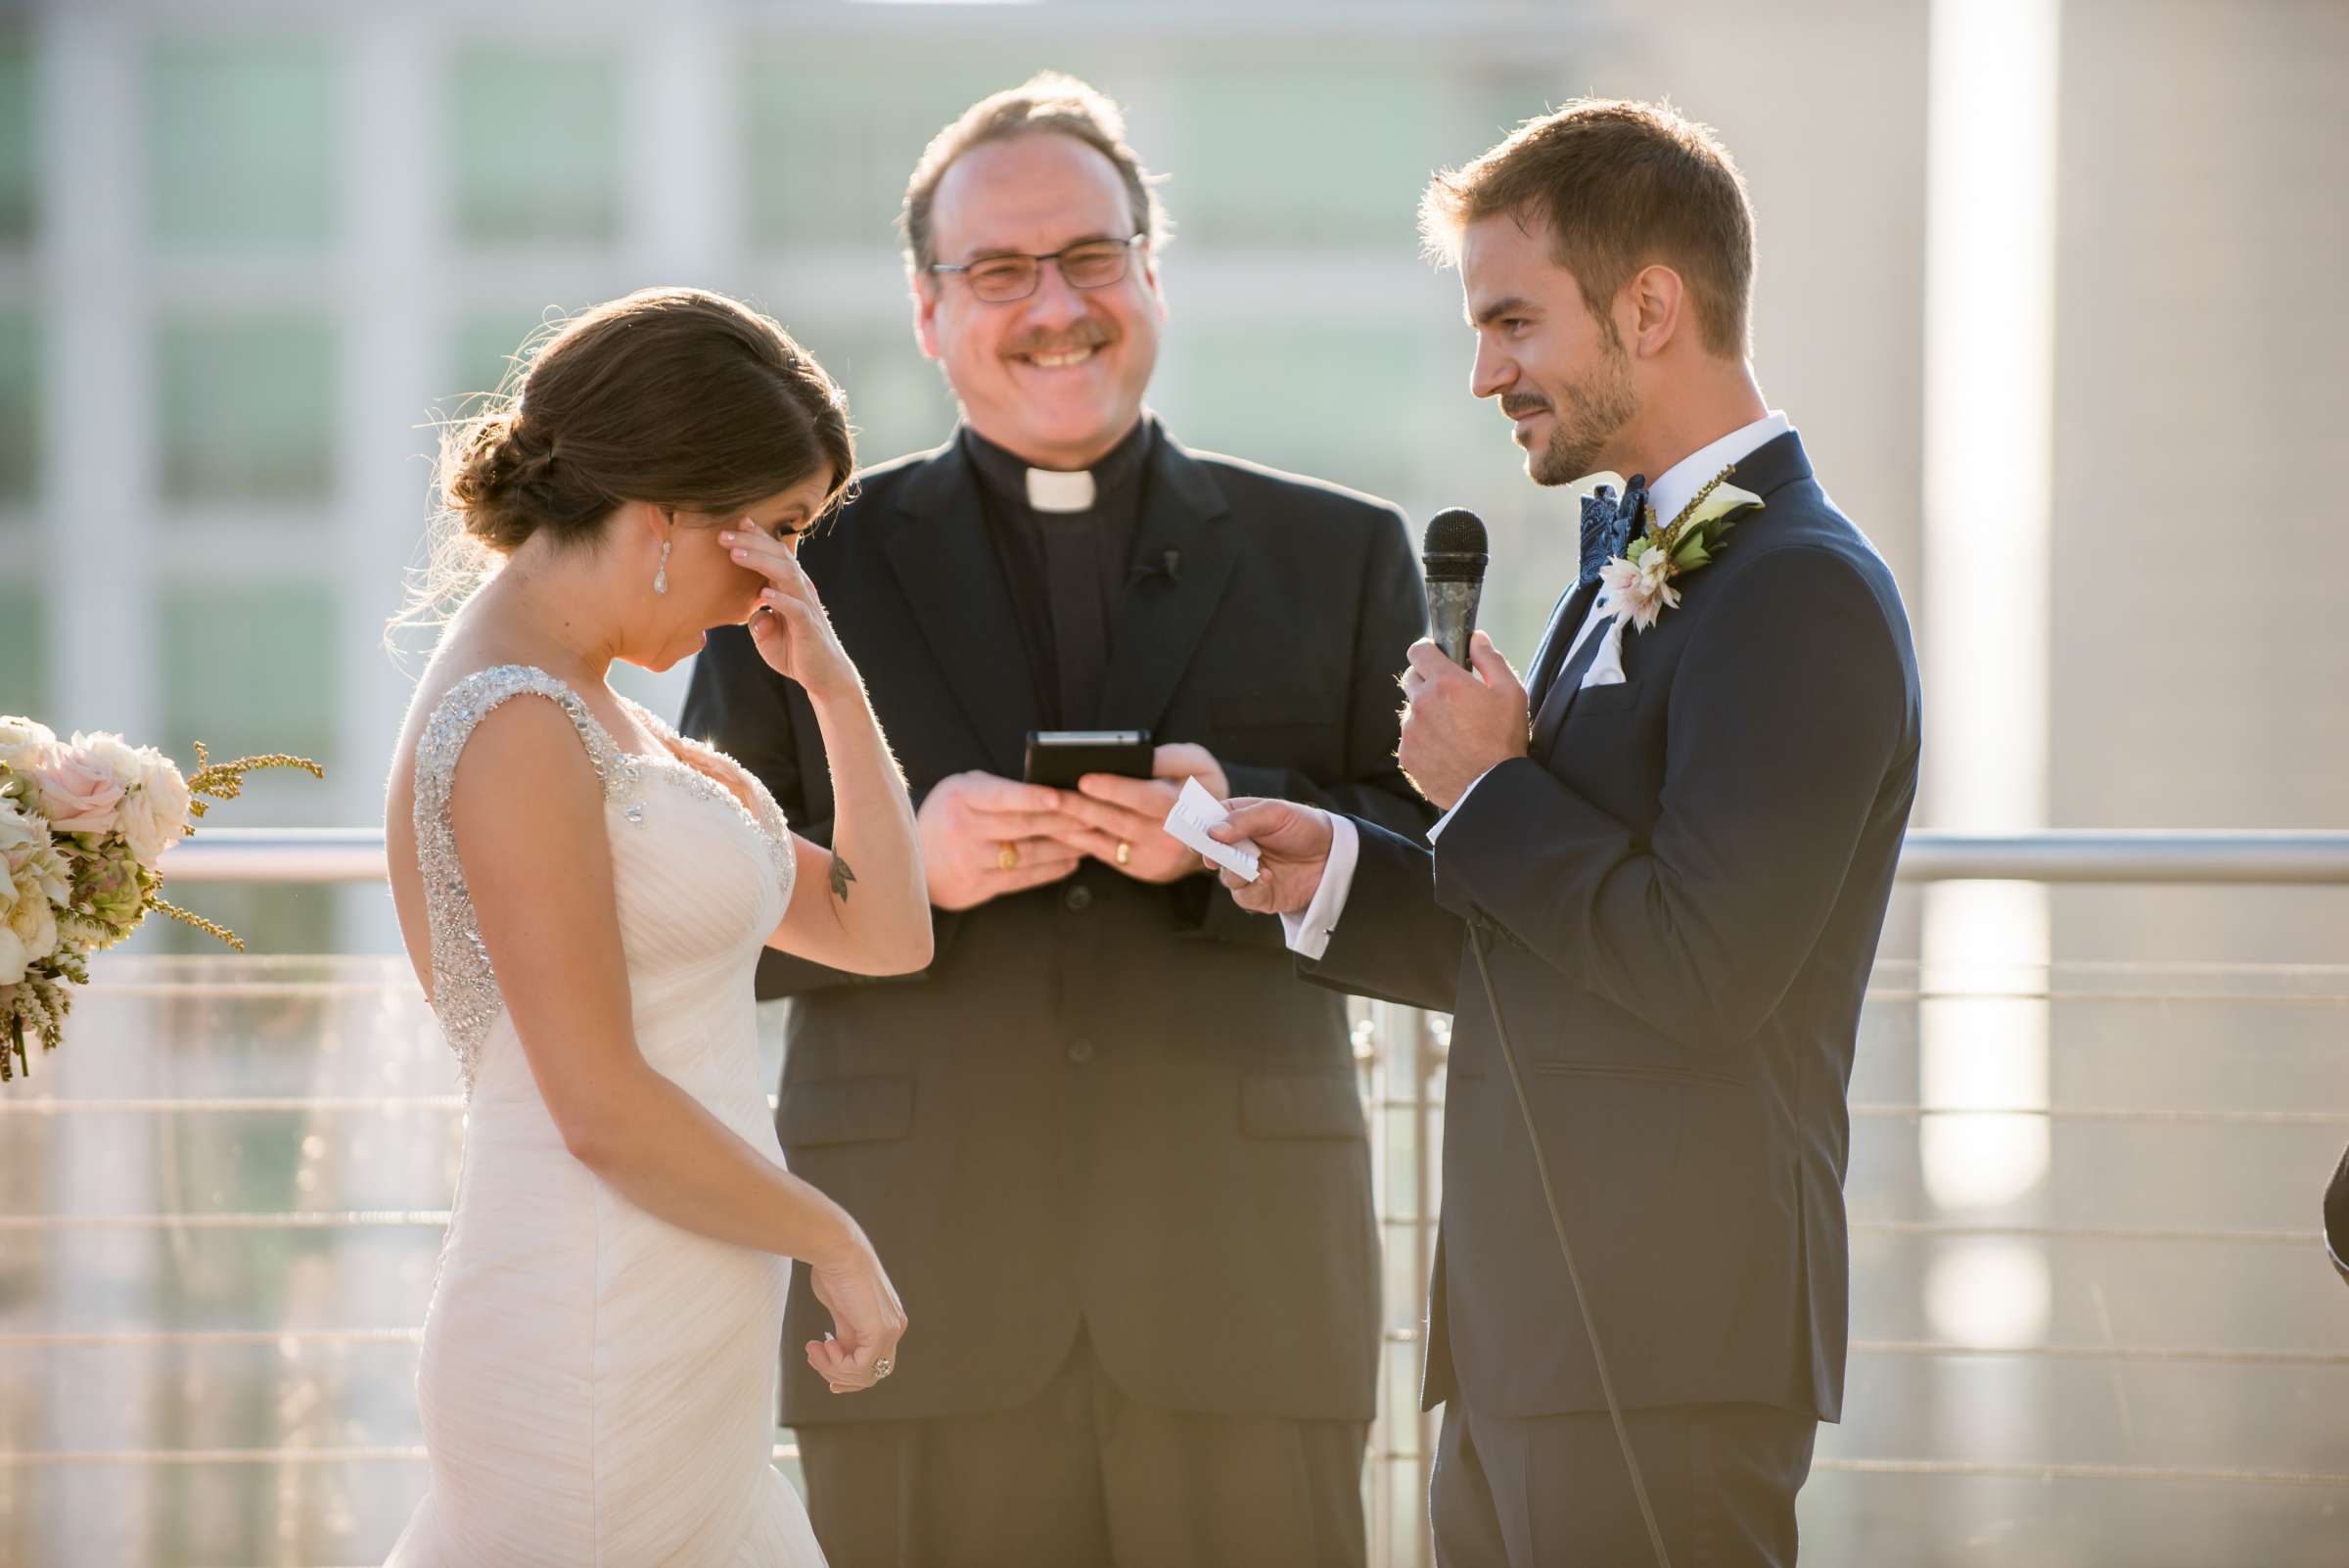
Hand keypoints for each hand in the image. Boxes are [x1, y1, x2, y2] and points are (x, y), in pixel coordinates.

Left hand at [728, 524, 857, 703]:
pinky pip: (796, 608)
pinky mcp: (809, 627)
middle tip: (724, 535)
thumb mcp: (768, 635)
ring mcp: (806, 607)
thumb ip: (759, 620)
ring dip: (760, 562)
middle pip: (779, 556)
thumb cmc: (796, 652)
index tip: (737, 522)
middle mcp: (800, 591)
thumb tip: (755, 614)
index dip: (758, 537)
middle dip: (751, 542)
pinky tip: (763, 593)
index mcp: (790, 588)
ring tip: (736, 554)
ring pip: (786, 574)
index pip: (775, 555)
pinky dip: (780, 599)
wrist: (824, 677)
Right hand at [804, 1218, 907, 1395]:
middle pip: (871, 1374)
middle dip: (838, 1375)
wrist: (836, 1250)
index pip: (875, 1364)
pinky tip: (824, 1345)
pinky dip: (837, 1364)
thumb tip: (841, 1355)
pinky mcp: (880, 1331)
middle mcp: (895, 1326)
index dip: (849, 1376)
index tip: (828, 1379)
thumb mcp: (842, 1311)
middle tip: (814, 1357)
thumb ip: (847, 1335)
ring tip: (814, 1350)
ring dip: (832, 1369)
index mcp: (889, 1321)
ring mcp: (891, 1330)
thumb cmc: (835, 1271)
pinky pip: (859, 1367)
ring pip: (864, 1375)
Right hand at [917, 770, 1081, 910]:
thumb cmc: (947, 814)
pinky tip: (1070, 862)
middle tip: (1093, 816)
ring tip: (1089, 840)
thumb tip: (1047, 792)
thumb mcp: (961, 791)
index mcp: (960, 798)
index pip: (1001, 796)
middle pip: (1021, 826)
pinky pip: (1021, 879)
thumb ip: (996, 789)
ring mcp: (970, 861)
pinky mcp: (977, 886)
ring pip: (1027, 855)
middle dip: (1062, 822)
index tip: (1060, 796)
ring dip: (1063, 848)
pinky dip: (1050, 870)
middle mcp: (963, 830)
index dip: (1031, 797)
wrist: (909, 859)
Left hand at [1055, 743, 1230, 883]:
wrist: (1210, 833)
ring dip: (1074, 824)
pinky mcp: (1139, 868)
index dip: (1117, 789)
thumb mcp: (1199, 764)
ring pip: (1107, 839)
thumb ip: (1172, 757)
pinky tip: (1056, 823)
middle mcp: (1172, 838)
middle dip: (1083, 807)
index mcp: (1189, 807)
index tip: (1085, 779)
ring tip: (1046, 807)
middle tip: (1050, 793)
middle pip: (1121, 821)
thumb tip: (1141, 755)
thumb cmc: (1198, 788)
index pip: (1150, 799)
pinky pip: (1103, 853)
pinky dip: (1078, 839)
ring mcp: (1154, 857)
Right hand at [1210, 797, 1332, 916]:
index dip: (1200, 828)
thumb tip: (1213, 832)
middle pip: (1212, 853)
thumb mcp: (1276, 812)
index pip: (1208, 822)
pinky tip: (1267, 878)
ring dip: (1235, 872)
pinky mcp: (1260, 894)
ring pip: (1225, 877)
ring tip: (1255, 867)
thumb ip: (1244, 820)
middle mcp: (1238, 847)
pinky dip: (1252, 889)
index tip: (1199, 835)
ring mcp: (1247, 871)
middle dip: (1215, 855)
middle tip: (1218, 855)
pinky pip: (1244, 896)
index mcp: (1237, 820)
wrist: (1335, 855)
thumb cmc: (1305, 826)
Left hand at [1395, 631, 1527, 810]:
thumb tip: (1476, 638)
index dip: (1428, 651)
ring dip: (1426, 713)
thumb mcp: (1510, 692)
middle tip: (1451, 696)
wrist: (1492, 790)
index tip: (1437, 658)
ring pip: (1411, 711)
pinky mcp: (1407, 755)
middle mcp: (1421, 704)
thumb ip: (1490, 659)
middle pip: (1411, 679)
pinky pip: (1410, 738)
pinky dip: (1424, 739)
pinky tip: (1447, 749)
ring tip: (1454, 730)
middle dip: (1427, 681)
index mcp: (1445, 683)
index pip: (1418, 651)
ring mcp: (1411, 731)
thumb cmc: (1505, 740)